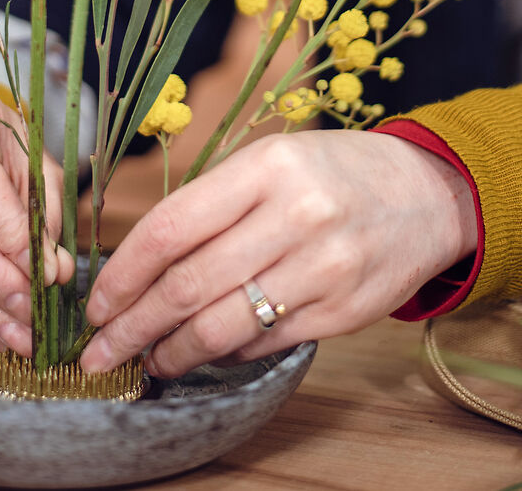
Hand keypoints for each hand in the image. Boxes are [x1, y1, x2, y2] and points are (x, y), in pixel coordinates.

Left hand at [80, 130, 475, 377]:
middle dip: (132, 326)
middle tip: (98, 352)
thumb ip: (212, 203)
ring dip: (172, 351)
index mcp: (267, 167)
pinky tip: (203, 352)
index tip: (96, 302)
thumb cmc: (332, 172)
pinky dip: (224, 353)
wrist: (426, 193)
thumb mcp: (272, 161)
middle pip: (188, 285)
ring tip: (147, 360)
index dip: (124, 273)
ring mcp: (323, 269)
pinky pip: (264, 343)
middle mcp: (296, 216)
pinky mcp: (343, 313)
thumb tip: (140, 264)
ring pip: (223, 326)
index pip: (171, 227)